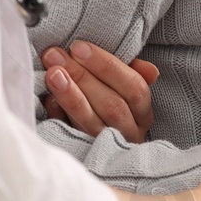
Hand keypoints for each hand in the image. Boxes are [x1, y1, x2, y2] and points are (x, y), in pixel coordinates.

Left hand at [41, 41, 158, 142]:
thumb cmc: (109, 102)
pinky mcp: (85, 153)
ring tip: (52, 73)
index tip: (78, 47)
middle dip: (83, 77)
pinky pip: (72, 135)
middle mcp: (129, 132)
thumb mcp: (124, 88)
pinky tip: (49, 98)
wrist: (97, 151)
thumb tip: (151, 70)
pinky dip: (60, 115)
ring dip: (70, 95)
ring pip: (92, 122)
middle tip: (56, 55)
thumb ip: (133, 73)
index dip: (108, 66)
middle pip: (113, 105)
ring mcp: (107, 146)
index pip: (135, 88)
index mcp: (143, 114)